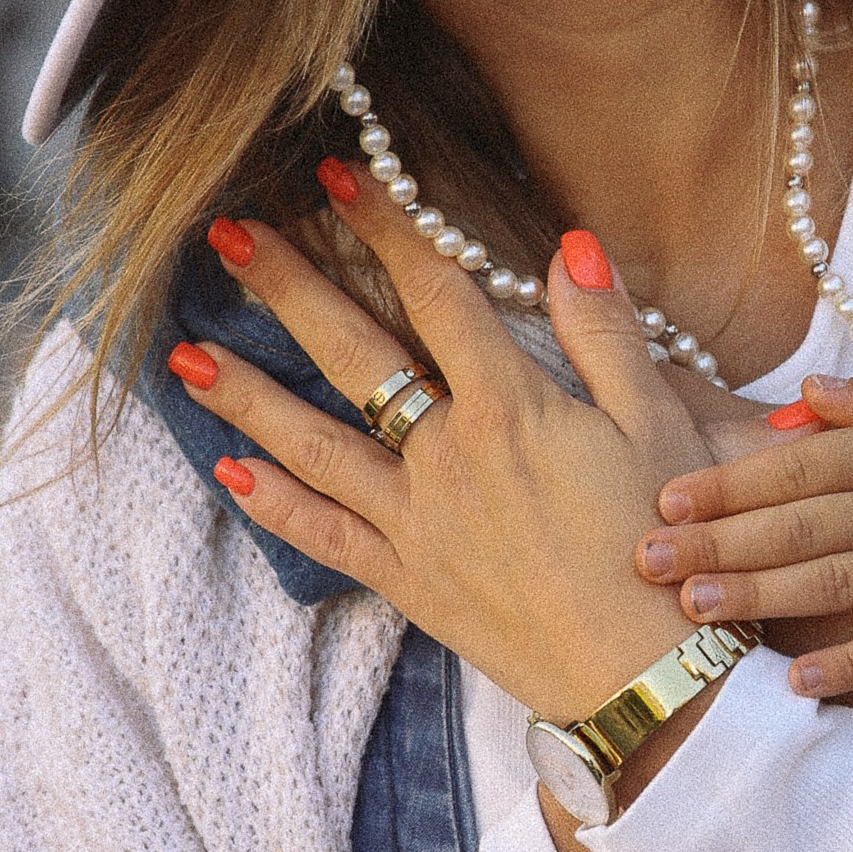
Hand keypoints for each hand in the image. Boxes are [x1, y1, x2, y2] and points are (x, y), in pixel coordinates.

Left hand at [173, 171, 711, 733]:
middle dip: (286, 288)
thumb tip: (570, 244)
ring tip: (185, 354)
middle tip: (224, 233)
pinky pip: (325, 537)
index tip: (335, 175)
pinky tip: (227, 471)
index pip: (435, 293)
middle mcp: (447, 458)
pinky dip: (273, 505)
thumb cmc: (667, 544)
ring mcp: (419, 522)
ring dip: (247, 394)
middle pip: (353, 355)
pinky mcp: (410, 581)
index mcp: (511, 408)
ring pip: (315, 444)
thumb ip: (606, 332)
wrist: (652, 677)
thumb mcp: (658, 425)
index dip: (384, 226)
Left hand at [635, 356, 852, 700]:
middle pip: (799, 520)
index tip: (663, 498)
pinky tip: (802, 684)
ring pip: (840, 577)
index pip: (794, 463)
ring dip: (765, 593)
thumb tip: (798, 399)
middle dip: (718, 541)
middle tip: (641, 560)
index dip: (727, 482)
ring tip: (695, 612)